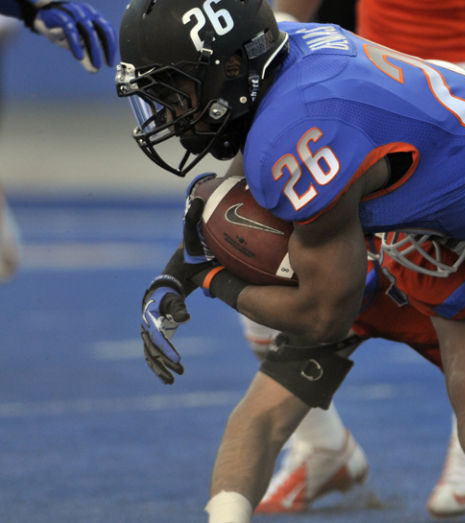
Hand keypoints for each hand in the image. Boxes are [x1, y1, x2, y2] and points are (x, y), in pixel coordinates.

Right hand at [31, 0, 118, 72]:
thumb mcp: (76, 43)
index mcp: (94, 17)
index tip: (110, 62)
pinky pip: (70, 30)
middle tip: (99, 65)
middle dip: (102, 50)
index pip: (108, 31)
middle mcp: (87, 12)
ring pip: (87, 30)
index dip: (111, 47)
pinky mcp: (60, 15)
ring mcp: (74, 12)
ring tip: (91, 64)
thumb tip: (94, 70)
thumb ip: (86, 54)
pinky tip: (78, 56)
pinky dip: (75, 44)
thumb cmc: (63, 30)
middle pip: (100, 31)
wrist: (41, 17)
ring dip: (91, 48)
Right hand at [139, 178, 218, 384]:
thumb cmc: (194, 249)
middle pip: (151, 330)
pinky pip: (158, 347)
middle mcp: (154, 303)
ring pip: (152, 344)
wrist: (192, 259)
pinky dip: (162, 361)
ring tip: (173, 377)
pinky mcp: (164, 325)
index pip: (164, 299)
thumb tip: (196, 202)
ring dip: (161, 361)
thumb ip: (194, 220)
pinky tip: (172, 377)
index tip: (185, 317)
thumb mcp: (195, 236)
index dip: (172, 308)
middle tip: (177, 365)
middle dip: (162, 349)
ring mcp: (156, 316)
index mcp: (162, 285)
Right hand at [140, 276, 189, 383]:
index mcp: (150, 321)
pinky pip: (153, 358)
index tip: (178, 360)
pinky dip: (158, 368)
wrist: (157, 297)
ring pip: (151, 358)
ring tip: (171, 381)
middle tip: (180, 372)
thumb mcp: (174, 300)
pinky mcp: (151, 342)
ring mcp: (147, 338)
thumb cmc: (168, 298)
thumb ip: (179, 308)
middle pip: (154, 351)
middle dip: (165, 363)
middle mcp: (146, 332)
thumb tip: (185, 318)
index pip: (158, 339)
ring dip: (160, 370)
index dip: (167, 349)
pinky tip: (166, 379)